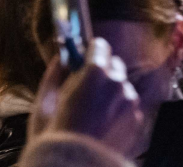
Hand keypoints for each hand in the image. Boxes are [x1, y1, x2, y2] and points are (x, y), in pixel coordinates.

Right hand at [29, 38, 143, 157]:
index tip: (84, 60)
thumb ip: (54, 74)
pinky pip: (129, 106)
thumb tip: (60, 58)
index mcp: (95, 72)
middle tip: (87, 89)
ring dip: (112, 92)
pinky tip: (104, 125)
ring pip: (123, 87)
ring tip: (95, 113)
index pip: (100, 46)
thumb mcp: (45, 103)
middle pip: (114, 65)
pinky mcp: (138, 121)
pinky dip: (119, 111)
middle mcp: (118, 82)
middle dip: (103, 72)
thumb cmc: (56, 136)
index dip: (91, 52)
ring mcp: (131, 102)